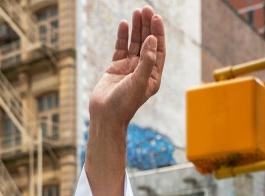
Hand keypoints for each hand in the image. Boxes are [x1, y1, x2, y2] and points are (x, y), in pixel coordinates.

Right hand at [88, 6, 165, 128]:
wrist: (106, 115)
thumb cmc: (125, 103)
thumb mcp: (140, 81)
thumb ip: (147, 60)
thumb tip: (152, 39)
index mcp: (153, 76)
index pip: (159, 49)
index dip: (158, 33)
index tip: (156, 17)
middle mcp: (143, 70)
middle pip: (147, 43)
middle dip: (148, 26)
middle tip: (146, 9)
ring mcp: (129, 68)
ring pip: (134, 43)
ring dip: (136, 28)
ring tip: (137, 12)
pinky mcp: (116, 68)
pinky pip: (120, 48)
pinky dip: (122, 36)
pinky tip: (123, 24)